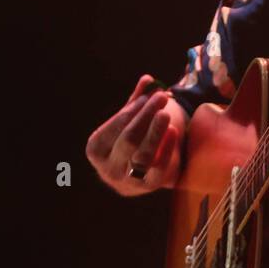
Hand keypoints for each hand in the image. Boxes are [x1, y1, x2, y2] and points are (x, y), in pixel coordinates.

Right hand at [86, 75, 187, 195]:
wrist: (145, 168)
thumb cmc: (134, 137)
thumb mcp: (131, 119)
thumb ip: (138, 100)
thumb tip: (148, 79)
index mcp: (95, 149)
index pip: (115, 126)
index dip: (133, 110)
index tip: (148, 95)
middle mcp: (107, 169)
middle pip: (128, 140)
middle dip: (145, 116)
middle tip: (161, 97)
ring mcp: (127, 181)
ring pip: (142, 156)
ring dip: (155, 132)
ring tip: (166, 112)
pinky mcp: (148, 187)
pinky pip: (158, 169)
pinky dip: (166, 150)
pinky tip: (173, 131)